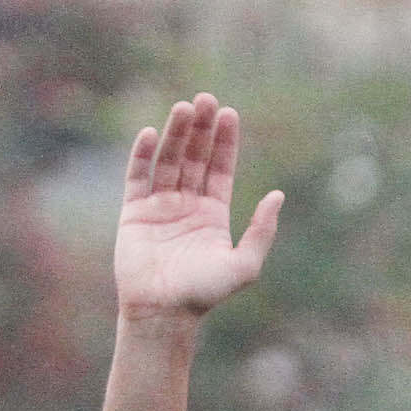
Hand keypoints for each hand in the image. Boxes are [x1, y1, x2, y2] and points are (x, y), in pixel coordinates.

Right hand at [114, 94, 282, 321]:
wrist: (164, 311)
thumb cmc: (205, 293)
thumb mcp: (244, 264)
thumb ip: (261, 230)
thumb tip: (277, 195)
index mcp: (214, 214)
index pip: (220, 169)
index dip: (224, 142)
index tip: (229, 114)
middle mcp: (187, 205)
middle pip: (194, 158)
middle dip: (200, 129)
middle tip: (206, 99)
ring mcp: (160, 206)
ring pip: (169, 161)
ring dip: (176, 134)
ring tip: (184, 107)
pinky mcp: (134, 211)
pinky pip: (138, 176)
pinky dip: (144, 154)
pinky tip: (153, 133)